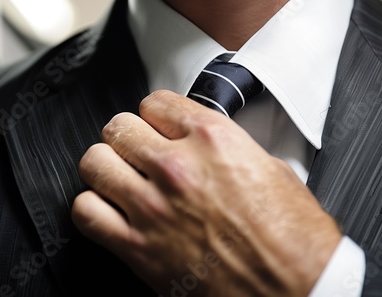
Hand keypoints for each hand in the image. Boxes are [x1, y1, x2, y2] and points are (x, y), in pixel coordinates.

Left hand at [71, 89, 341, 296]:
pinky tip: (111, 210)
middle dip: (128, 137)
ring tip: (120, 177)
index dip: (156, 115)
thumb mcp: (271, 169)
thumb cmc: (293, 237)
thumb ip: (229, 147)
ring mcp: (153, 207)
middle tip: (138, 151)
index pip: (156, 103)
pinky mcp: (138, 248)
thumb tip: (205, 143)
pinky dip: (92, 207)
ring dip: (106, 167)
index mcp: (213, 141)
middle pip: (118, 127)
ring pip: (95, 162)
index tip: (158, 126)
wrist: (296, 290)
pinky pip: (85, 212)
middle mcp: (178, 168)